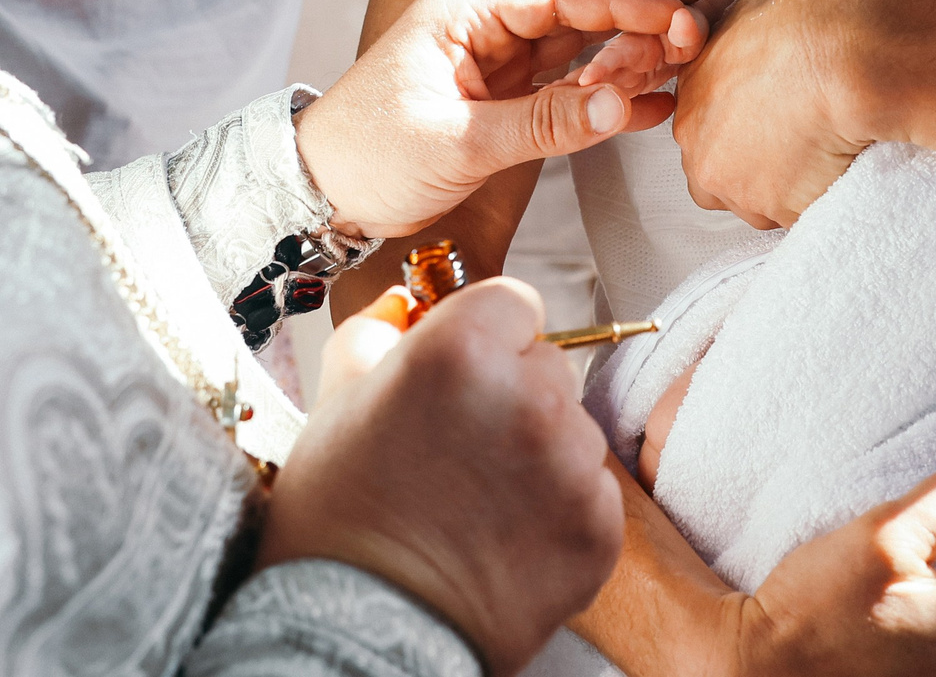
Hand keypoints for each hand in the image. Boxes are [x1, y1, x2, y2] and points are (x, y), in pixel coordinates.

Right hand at [260, 279, 620, 673]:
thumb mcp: (336, 400)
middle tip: (461, 448)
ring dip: (539, 454)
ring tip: (479, 500)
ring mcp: (571, 465)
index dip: (488, 337)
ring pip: (572, 430)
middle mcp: (529, 397)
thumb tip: (404, 311)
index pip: (516, 304)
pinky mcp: (599, 527)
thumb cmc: (341, 520)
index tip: (468, 372)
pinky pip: (592, 493)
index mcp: (463, 350)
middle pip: (547, 366)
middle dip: (513, 396)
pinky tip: (505, 536)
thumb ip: (376, 334)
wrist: (366, 631)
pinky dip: (559, 511)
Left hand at [300, 0, 708, 236]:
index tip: (678, 14)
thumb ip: (543, 122)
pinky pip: (569, 91)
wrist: (317, 197)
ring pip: (582, 48)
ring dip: (635, 53)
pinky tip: (655, 103)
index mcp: (465, 16)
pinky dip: (610, 97)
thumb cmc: (366, 155)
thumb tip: (620, 100)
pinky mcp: (505, 104)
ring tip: (693, 55)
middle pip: (580, 9)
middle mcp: (487, 31)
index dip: (625, 2)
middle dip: (643, 7)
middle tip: (704, 6)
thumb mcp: (455, 141)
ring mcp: (498, 66)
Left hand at [672, 0, 881, 228]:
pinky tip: (842, 171)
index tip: (778, 105)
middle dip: (754, 155)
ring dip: (783, 184)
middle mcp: (701, 146)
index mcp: (692, 90)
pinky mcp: (779, 215)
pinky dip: (815, 200)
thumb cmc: (814, 8)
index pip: (704, 117)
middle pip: (721, 166)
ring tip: (826, 152)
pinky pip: (794, 217)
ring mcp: (738, 188)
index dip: (743, 112)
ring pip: (755, 198)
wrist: (859, 55)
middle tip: (800, 132)